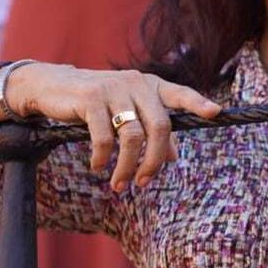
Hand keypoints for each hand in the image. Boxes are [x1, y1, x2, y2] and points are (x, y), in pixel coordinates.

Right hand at [8, 63, 220, 190]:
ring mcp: (114, 89)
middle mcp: (136, 83)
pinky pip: (104, 137)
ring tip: (120, 184)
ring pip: (133, 136)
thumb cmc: (95, 103)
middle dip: (154, 160)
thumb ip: (150, 130)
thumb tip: (173, 157)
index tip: (216, 112)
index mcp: (149, 85)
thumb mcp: (126, 112)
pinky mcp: (91, 99)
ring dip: (128, 166)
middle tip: (144, 183)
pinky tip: (98, 166)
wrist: (51, 86)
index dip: (198, 103)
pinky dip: (102, 158)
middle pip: (160, 127)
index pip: (180, 93)